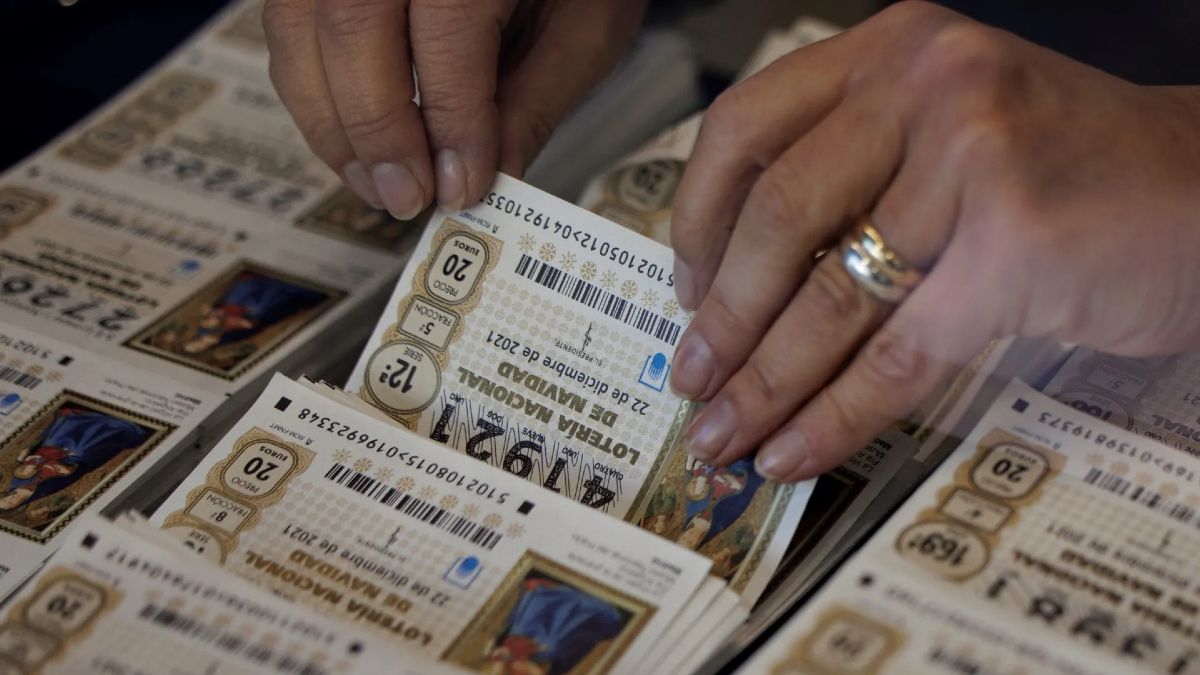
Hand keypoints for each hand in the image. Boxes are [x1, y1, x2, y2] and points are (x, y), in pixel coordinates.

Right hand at [263, 0, 644, 217]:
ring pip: (300, 27)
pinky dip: (312, 90)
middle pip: (353, 25)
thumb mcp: (584, 27)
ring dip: (329, 121)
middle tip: (407, 197)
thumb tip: (488, 180)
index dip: (449, 121)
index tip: (461, 187)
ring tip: (377, 183)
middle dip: (375, 131)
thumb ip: (532, 102)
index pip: (448, 31)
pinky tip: (352, 140)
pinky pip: (288, 22)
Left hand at [667, 1, 1199, 481]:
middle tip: (690, 381)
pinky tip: (794, 451)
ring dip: (763, 382)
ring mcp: (973, 156)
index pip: (745, 128)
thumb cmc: (1062, 173)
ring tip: (723, 435)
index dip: (697, 221)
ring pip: (831, 295)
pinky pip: (896, 353)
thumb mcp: (941, 136)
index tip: (686, 291)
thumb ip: (850, 181)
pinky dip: (835, 415)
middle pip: (776, 216)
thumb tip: (734, 290)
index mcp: (891, 50)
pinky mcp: (1017, 243)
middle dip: (722, 319)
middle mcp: (924, 82)